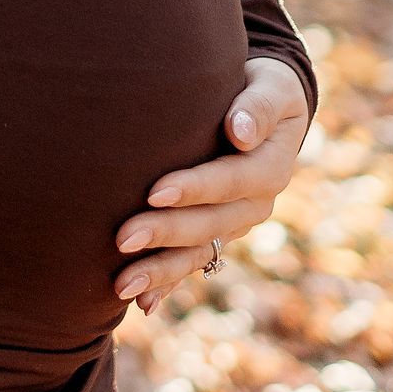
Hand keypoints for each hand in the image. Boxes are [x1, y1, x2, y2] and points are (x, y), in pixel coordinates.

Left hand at [112, 57, 310, 314]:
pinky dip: (168, 284)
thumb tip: (239, 131)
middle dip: (165, 233)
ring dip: (160, 272)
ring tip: (121, 286)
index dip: (195, 187)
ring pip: (197, 253)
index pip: (231, 181)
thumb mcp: (271, 85)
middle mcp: (255, 205)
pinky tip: (141, 306)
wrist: (259, 109)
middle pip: (209, 224)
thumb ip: (258, 106)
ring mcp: (234, 225)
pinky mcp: (215, 235)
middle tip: (122, 239)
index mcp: (270, 168)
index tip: (154, 191)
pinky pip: (192, 264)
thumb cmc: (260, 87)